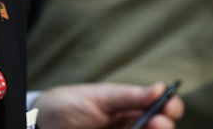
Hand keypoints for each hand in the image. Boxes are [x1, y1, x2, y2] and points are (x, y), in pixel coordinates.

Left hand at [33, 82, 183, 128]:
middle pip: (160, 127)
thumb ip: (128, 96)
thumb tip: (160, 88)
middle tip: (158, 122)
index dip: (170, 106)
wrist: (42, 124)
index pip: (161, 107)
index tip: (170, 106)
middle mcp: (132, 125)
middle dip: (163, 125)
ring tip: (149, 127)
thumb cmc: (69, 104)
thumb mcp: (98, 97)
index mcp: (130, 106)